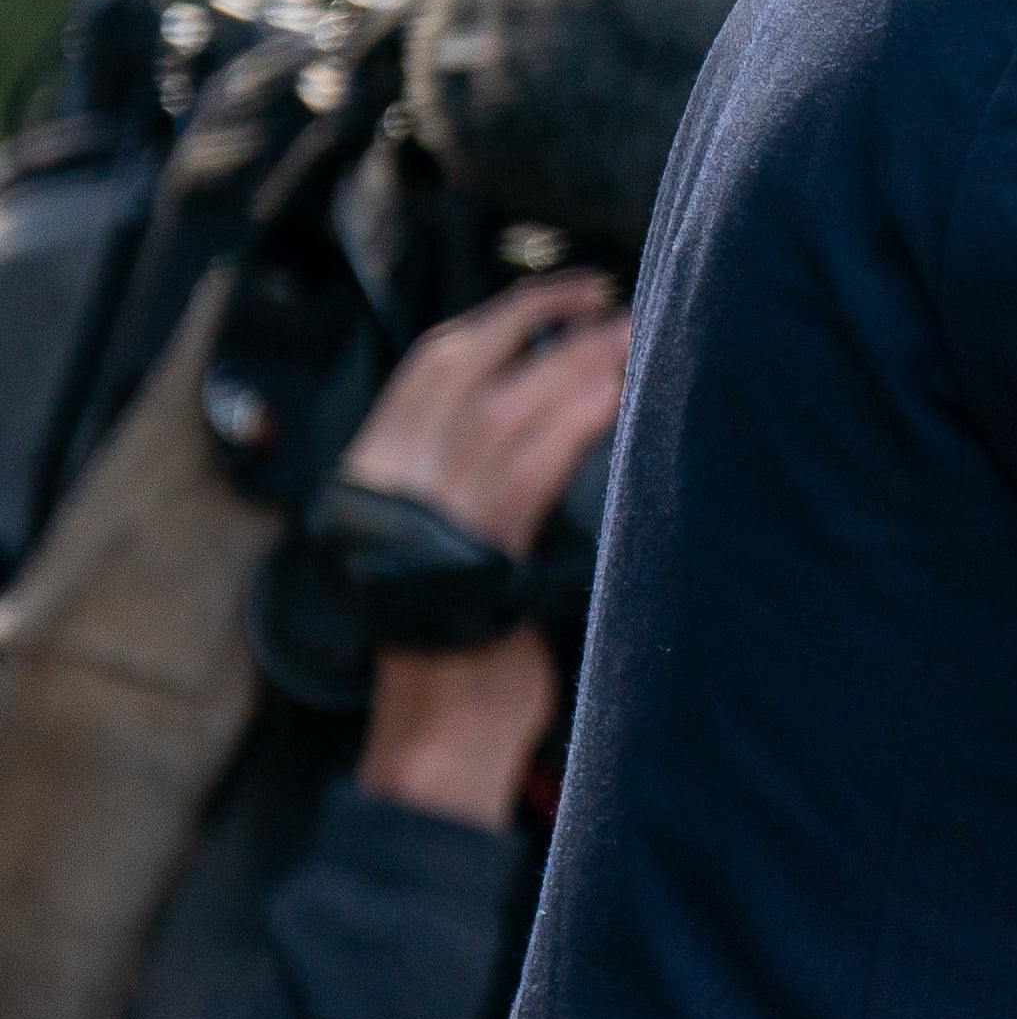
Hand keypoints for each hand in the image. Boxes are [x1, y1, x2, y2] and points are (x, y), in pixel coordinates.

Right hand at [341, 272, 626, 829]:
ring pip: (507, 406)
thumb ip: (478, 474)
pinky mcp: (476, 551)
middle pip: (466, 367)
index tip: (558, 294)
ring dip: (576, 360)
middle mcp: (395, 482)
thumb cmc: (464, 635)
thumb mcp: (456, 538)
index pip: (432, 366)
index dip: (498, 319)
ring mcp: (430, 514)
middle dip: (538, 318)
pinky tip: (616, 396)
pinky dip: (573, 424)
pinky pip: (530, 468)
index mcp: (380, 473)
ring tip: (633, 334)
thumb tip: (545, 403)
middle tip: (606, 296)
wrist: (442, 724)